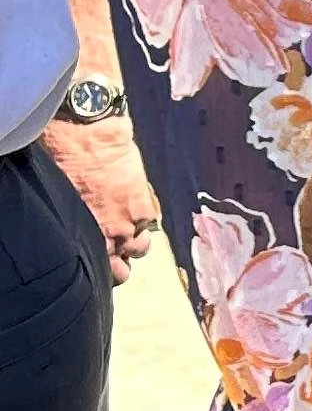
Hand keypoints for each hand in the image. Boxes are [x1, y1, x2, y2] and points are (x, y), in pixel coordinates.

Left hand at [43, 114, 158, 279]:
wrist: (85, 137)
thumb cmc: (61, 163)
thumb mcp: (60, 203)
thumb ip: (73, 225)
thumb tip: (74, 233)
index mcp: (83, 240)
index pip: (100, 273)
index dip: (101, 270)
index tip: (98, 263)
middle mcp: (109, 239)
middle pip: (123, 271)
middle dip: (118, 261)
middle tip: (113, 248)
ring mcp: (129, 224)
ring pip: (140, 249)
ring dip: (134, 240)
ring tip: (127, 226)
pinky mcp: (145, 206)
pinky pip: (151, 223)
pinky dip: (145, 216)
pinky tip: (135, 204)